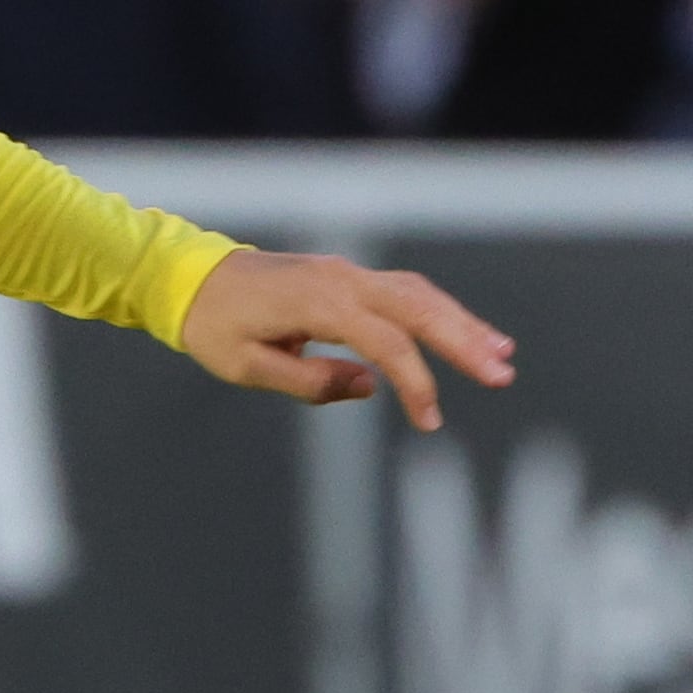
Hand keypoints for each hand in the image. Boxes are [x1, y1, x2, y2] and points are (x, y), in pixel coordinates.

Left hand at [174, 248, 513, 430]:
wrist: (190, 277)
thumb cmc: (213, 325)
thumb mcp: (247, 367)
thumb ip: (310, 381)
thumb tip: (370, 386)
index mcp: (318, 302)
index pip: (385, 342)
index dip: (415, 381)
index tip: (430, 420)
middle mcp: (342, 278)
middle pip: (418, 307)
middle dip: (463, 341)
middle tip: (502, 374)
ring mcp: (347, 272)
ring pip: (419, 294)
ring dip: (461, 323)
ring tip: (500, 355)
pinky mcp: (347, 276)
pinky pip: (403, 291)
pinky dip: (437, 311)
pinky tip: (464, 332)